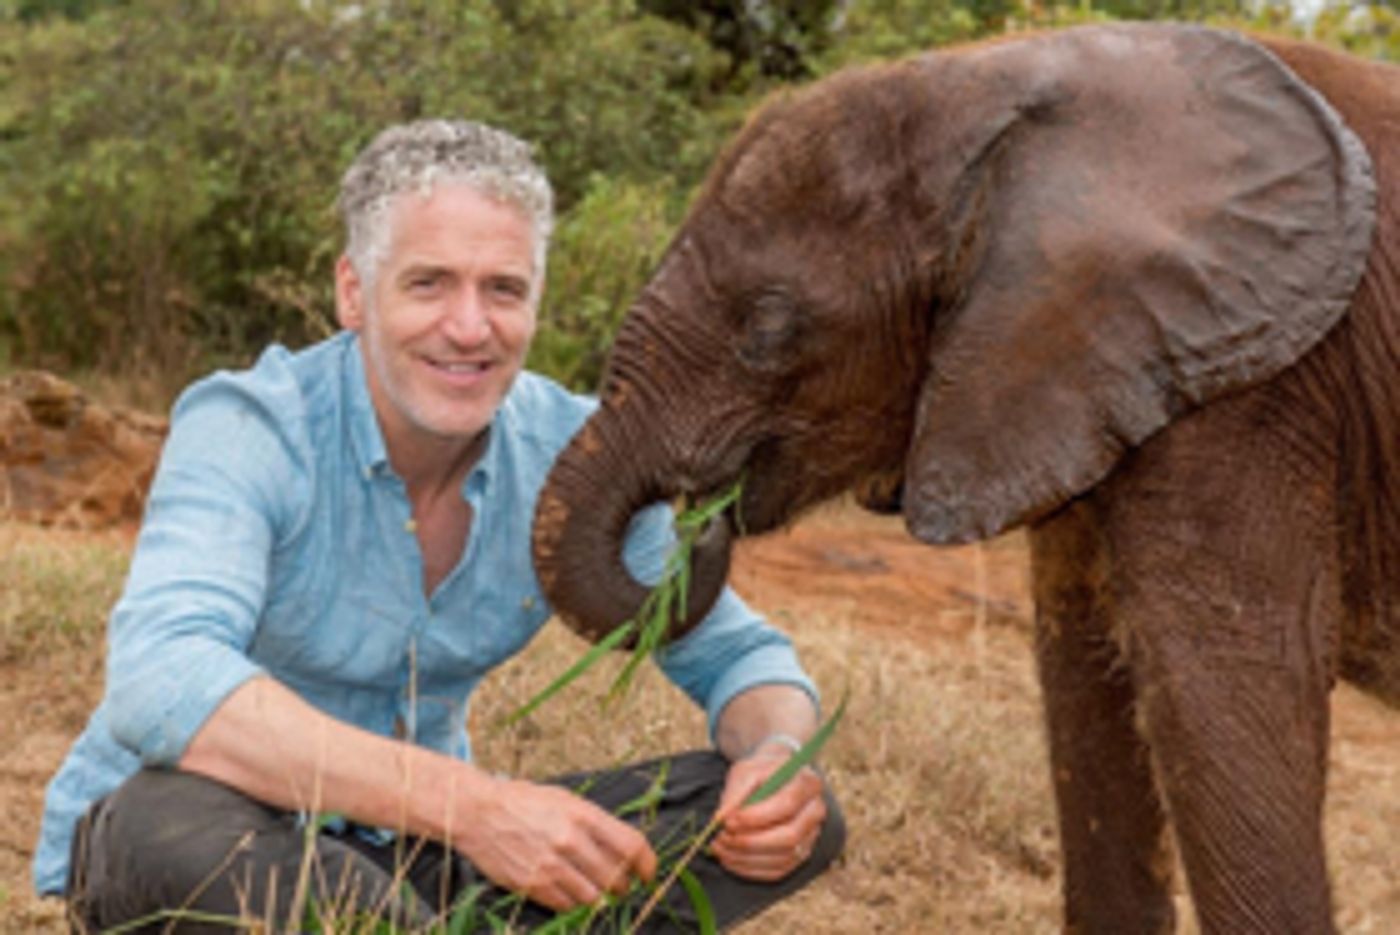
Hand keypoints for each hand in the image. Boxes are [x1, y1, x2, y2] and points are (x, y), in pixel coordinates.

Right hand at [455, 777, 657, 910]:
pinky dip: (573, 904)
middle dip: (623, 886)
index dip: (647, 864)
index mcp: (583, 815)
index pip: (631, 846)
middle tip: (619, 885)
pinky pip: (566, 906)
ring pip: (593, 898)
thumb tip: (623, 848)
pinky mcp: (532, 885)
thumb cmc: (524, 802)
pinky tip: (570, 893)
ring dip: (598, 897)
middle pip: (615, 877)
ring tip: (593, 889)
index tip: (647, 873)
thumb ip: (594, 822)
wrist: (478, 812)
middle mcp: (571, 841)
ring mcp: (551, 865)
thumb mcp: (565, 799)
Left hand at [710, 748, 826, 881]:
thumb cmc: (762, 772)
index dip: (756, 817)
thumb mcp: (747, 770)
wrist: (777, 777)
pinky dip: (750, 869)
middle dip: (750, 842)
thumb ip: (736, 793)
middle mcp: (815, 812)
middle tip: (722, 837)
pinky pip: (777, 870)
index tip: (729, 821)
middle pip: (789, 837)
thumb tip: (721, 819)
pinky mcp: (800, 854)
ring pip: (782, 858)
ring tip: (720, 847)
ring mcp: (811, 836)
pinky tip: (730, 859)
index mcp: (807, 783)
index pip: (787, 805)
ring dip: (746, 858)